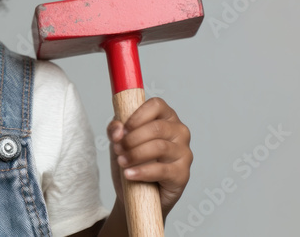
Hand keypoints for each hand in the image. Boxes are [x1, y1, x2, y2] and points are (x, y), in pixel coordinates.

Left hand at [106, 97, 192, 217]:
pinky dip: (142, 172)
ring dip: (135, 154)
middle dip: (132, 139)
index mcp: (166, 117)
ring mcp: (184, 153)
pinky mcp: (182, 174)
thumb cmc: (132, 162)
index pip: (156, 105)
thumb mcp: (119, 142)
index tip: (123, 129)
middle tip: (118, 149)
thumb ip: (115, 130)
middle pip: (156, 128)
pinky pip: (162, 170)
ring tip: (122, 162)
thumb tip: (118, 129)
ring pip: (159, 147)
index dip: (137, 116)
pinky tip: (130, 174)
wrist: (137, 195)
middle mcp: (179, 132)